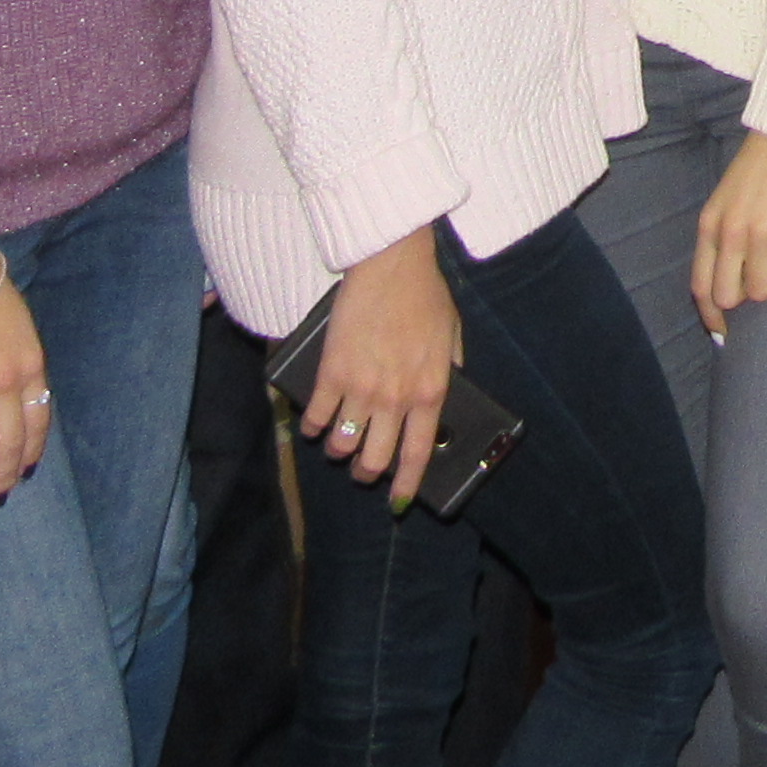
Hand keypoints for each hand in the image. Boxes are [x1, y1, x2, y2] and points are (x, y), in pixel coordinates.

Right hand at [0, 248, 49, 498]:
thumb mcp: (21, 325)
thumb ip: (20, 360)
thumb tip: (18, 389)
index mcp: (31, 366)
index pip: (38, 421)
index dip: (33, 450)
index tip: (28, 470)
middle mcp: (5, 384)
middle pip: (11, 441)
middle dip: (7, 473)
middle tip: (0, 495)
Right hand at [305, 230, 461, 506]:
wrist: (390, 265)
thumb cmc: (425, 295)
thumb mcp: (453, 334)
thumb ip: (450, 369)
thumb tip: (445, 396)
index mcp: (430, 391)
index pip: (418, 453)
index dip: (406, 485)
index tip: (399, 502)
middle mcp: (396, 398)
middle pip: (375, 459)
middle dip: (366, 473)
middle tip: (362, 470)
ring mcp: (361, 388)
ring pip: (342, 445)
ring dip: (339, 450)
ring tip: (339, 443)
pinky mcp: (331, 373)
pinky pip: (318, 417)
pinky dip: (313, 426)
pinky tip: (315, 423)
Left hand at [696, 130, 766, 338]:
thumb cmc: (761, 165)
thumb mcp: (727, 200)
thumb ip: (724, 235)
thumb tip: (733, 279)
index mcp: (710, 225)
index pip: (701, 286)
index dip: (712, 315)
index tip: (725, 330)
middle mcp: (730, 233)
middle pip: (729, 296)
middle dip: (747, 298)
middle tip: (765, 279)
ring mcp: (760, 234)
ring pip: (764, 291)